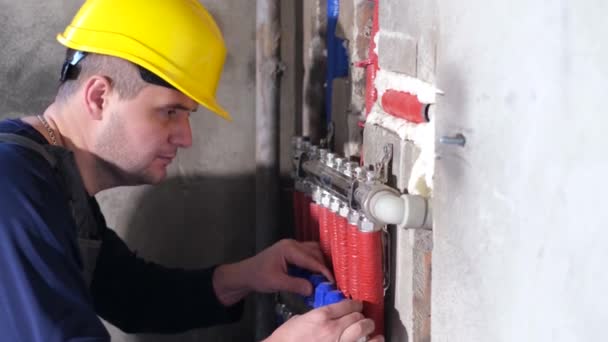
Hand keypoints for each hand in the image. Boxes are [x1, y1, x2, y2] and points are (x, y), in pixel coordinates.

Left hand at [213, 239, 333, 305]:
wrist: (245, 274)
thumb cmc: (259, 277)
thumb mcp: (277, 283)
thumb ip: (296, 285)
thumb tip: (313, 289)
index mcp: (289, 249)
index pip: (312, 259)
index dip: (324, 271)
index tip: (332, 282)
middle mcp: (293, 244)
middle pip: (315, 252)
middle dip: (323, 266)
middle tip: (330, 281)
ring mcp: (292, 246)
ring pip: (313, 252)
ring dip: (319, 263)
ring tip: (323, 278)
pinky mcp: (292, 251)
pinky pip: (308, 255)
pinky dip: (313, 264)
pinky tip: (315, 275)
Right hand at [265, 300, 383, 341]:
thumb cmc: (285, 339)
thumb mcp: (298, 320)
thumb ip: (316, 316)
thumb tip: (327, 316)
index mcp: (321, 316)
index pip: (346, 305)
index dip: (354, 304)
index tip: (357, 305)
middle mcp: (332, 328)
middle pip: (356, 317)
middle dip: (361, 316)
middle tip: (363, 317)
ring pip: (362, 330)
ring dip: (368, 326)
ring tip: (370, 327)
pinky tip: (377, 340)